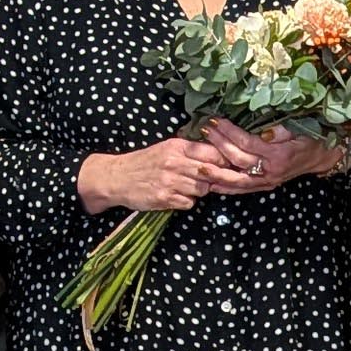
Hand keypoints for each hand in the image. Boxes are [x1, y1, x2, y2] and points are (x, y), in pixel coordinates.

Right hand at [78, 137, 236, 214]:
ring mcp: (170, 181)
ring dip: (199, 190)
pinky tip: (176, 196)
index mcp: (177, 147)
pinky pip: (189, 203)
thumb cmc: (145, 163)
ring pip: (202, 190)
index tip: (234, 166)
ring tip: (187, 186)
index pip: (212, 153)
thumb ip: (191, 151)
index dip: (226, 161)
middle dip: (220, 179)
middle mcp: (174, 162)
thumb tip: (221, 155)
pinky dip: (186, 201)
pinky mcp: (164, 198)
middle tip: (221, 181)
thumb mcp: (166, 149)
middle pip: (212, 173)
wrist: (116, 177)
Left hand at [201, 115, 348, 192]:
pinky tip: (211, 184)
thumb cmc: (308, 140)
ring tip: (198, 162)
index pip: (248, 143)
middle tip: (202, 134)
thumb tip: (263, 133)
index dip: (230, 132)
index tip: (215, 121)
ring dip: (216, 171)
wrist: (321, 158)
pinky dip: (226, 188)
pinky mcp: (264, 186)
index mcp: (278, 154)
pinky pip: (242, 190)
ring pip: (236, 179)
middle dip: (217, 146)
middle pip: (238, 160)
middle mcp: (270, 171)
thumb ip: (279, 132)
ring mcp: (267, 181)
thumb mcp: (297, 130)